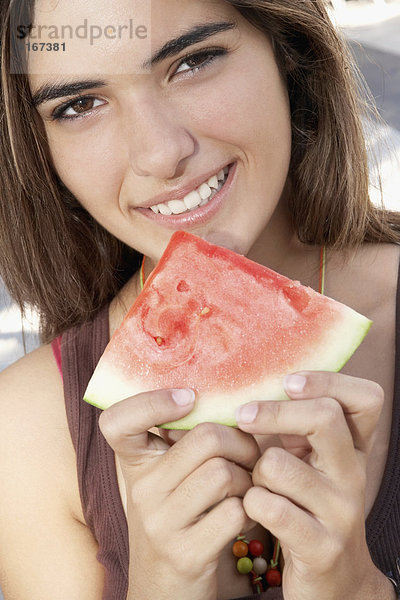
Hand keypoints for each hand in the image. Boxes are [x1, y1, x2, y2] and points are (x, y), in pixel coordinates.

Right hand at [99, 389, 259, 599]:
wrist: (163, 590)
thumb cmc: (176, 519)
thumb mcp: (167, 478)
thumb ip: (183, 441)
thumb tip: (227, 397)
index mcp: (135, 463)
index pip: (117, 421)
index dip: (152, 401)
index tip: (189, 398)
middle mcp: (141, 490)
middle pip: (206, 437)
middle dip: (241, 442)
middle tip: (249, 454)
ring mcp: (160, 523)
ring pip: (224, 473)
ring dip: (249, 479)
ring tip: (248, 488)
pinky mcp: (185, 553)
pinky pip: (234, 512)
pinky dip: (250, 510)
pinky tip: (245, 516)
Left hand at [236, 371, 391, 599]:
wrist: (333, 582)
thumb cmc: (307, 507)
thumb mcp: (310, 462)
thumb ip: (295, 426)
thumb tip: (253, 382)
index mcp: (355, 449)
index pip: (365, 399)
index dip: (327, 381)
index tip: (288, 382)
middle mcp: (354, 475)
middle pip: (324, 418)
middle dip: (275, 412)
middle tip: (244, 415)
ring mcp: (341, 512)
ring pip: (278, 465)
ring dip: (255, 472)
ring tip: (258, 485)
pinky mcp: (321, 546)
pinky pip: (268, 506)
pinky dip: (250, 502)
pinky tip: (253, 509)